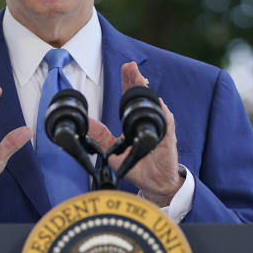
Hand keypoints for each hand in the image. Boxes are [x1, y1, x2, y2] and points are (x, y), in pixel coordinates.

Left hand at [88, 62, 181, 206]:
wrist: (155, 185)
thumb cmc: (138, 167)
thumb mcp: (113, 152)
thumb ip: (100, 138)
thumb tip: (85, 125)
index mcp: (135, 124)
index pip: (131, 99)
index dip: (128, 83)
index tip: (125, 68)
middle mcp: (148, 123)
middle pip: (143, 97)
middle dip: (136, 80)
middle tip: (130, 67)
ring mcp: (159, 130)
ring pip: (155, 107)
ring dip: (148, 93)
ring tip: (141, 80)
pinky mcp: (168, 141)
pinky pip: (168, 125)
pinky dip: (164, 114)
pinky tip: (160, 104)